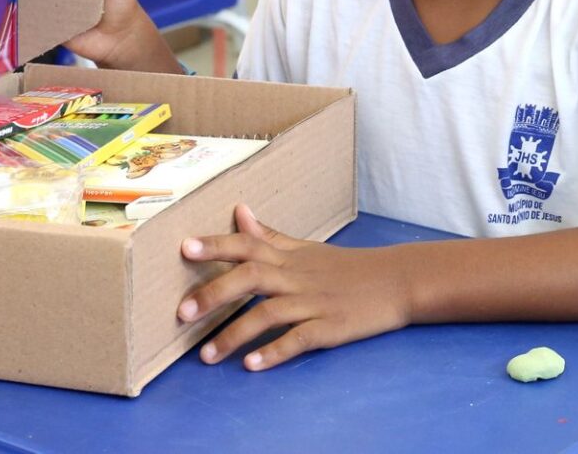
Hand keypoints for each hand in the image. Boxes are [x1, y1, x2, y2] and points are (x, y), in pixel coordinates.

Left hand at [178, 204, 411, 370]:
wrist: (396, 282)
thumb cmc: (345, 267)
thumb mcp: (307, 249)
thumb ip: (270, 236)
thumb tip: (239, 211)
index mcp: (289, 257)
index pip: (247, 245)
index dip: (216, 245)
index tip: (183, 248)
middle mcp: (297, 277)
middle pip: (251, 278)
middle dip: (214, 294)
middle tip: (182, 314)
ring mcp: (314, 303)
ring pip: (268, 315)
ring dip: (234, 335)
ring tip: (206, 356)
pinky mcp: (330, 328)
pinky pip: (299, 340)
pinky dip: (274, 351)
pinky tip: (252, 365)